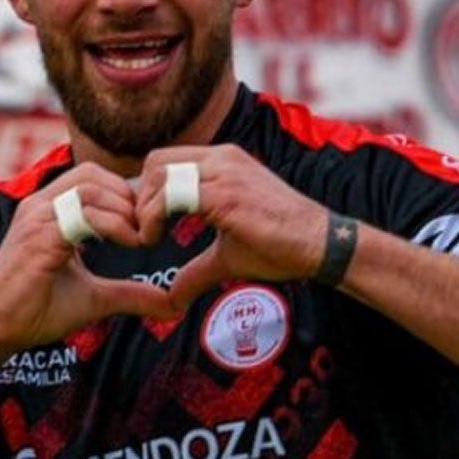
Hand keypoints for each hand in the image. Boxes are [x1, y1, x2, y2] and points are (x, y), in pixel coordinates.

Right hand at [0, 163, 175, 353]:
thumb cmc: (37, 309)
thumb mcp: (96, 297)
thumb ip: (131, 292)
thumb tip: (172, 304)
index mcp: (50, 209)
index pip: (93, 177)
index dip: (126, 194)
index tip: (146, 226)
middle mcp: (40, 205)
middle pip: (93, 175)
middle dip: (129, 199)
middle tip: (148, 231)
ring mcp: (35, 219)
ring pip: (88, 189)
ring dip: (123, 212)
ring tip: (139, 240)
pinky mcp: (35, 239)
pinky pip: (79, 215)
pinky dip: (110, 225)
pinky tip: (127, 244)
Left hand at [135, 144, 329, 308]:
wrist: (319, 243)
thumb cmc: (280, 246)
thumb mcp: (227, 255)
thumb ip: (195, 269)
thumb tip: (172, 299)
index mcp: (222, 163)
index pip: (165, 161)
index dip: (147, 193)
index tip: (146, 227)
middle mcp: (221, 159)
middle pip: (154, 164)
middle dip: (139, 200)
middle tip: (143, 234)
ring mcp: (224, 172)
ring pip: (158, 175)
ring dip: (143, 210)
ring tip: (148, 240)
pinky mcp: (226, 194)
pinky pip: (172, 195)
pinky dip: (153, 218)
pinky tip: (157, 241)